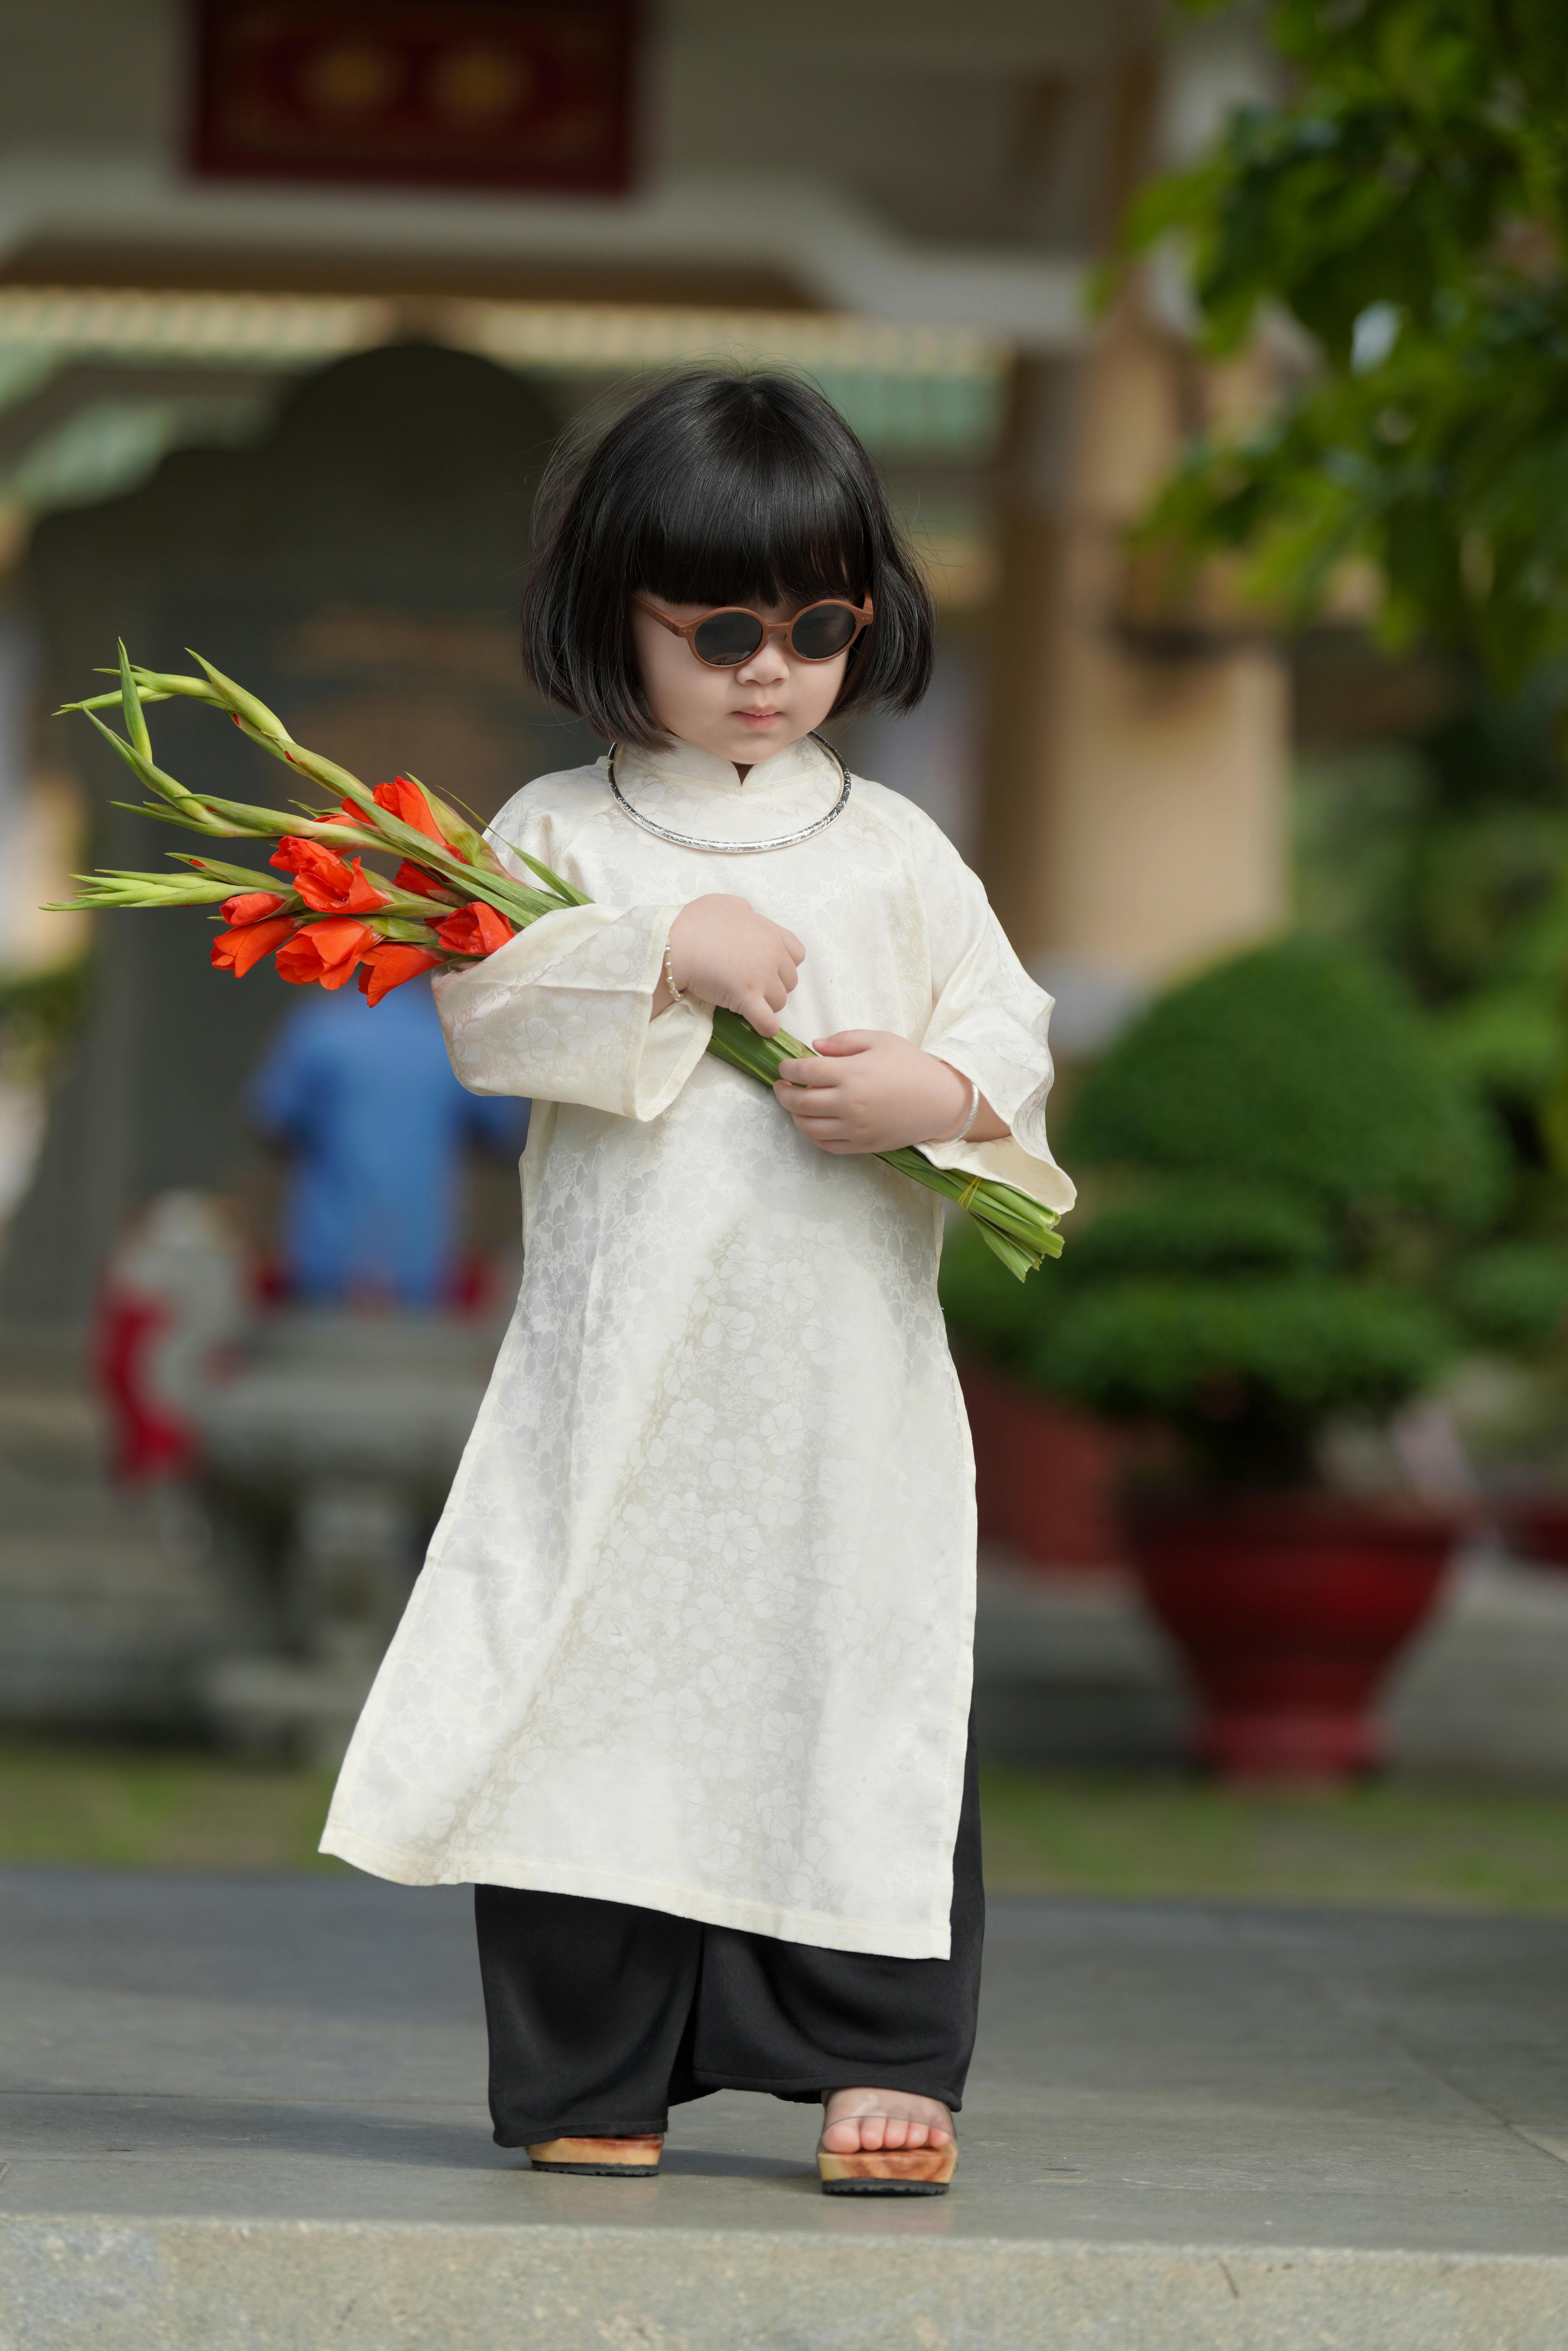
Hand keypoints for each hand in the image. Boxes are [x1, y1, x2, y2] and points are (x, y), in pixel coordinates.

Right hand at [655, 895, 804, 1035]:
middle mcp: (772, 954)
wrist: (675, 944)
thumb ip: (744, 911)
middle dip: (775, 985)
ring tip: (747, 1003)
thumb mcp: (725, 904)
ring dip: (767, 1005)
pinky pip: (767, 1021)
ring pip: (779, 1001)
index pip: (797, 954)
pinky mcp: (746, 998)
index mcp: (770, 933)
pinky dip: (766, 1028)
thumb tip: (750, 916)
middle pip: (789, 980)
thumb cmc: (695, 922)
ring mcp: (761, 977)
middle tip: (753, 987)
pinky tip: (760, 1029)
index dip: (784, 964)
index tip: (769, 968)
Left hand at [774, 1030, 1000, 1154]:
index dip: (787, 1068)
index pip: (804, 1071)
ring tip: (795, 1104)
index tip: (784, 1066)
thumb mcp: (880, 1040)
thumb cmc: (912, 1066)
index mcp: (851, 1074)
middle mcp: (848, 1103)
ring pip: (808, 1127)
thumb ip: (844, 1041)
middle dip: (783, 1092)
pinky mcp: (862, 1145)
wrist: (941, 1100)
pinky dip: (813, 1135)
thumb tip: (814, 1046)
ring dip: (794, 1114)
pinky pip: (826, 1145)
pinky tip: (813, 1122)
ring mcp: (854, 1128)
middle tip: (781, 1085)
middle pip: (799, 1101)